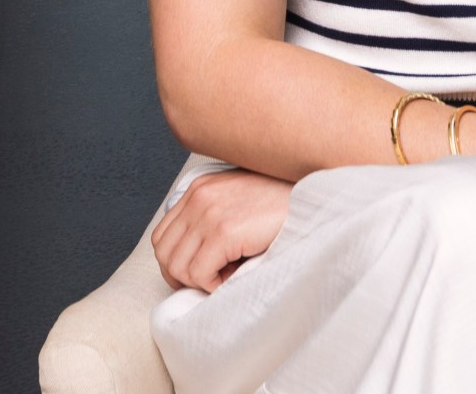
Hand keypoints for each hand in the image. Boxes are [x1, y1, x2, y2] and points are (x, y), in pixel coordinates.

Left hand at [149, 169, 292, 292]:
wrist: (314, 198)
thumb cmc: (282, 207)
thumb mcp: (238, 205)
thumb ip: (213, 221)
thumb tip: (195, 264)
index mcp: (199, 190)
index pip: (162, 236)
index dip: (175, 263)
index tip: (197, 275)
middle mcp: (198, 197)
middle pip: (164, 253)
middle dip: (183, 277)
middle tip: (210, 283)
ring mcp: (209, 213)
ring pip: (178, 267)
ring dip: (200, 282)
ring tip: (227, 277)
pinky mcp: (224, 231)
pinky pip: (199, 273)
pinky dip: (214, 285)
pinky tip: (234, 277)